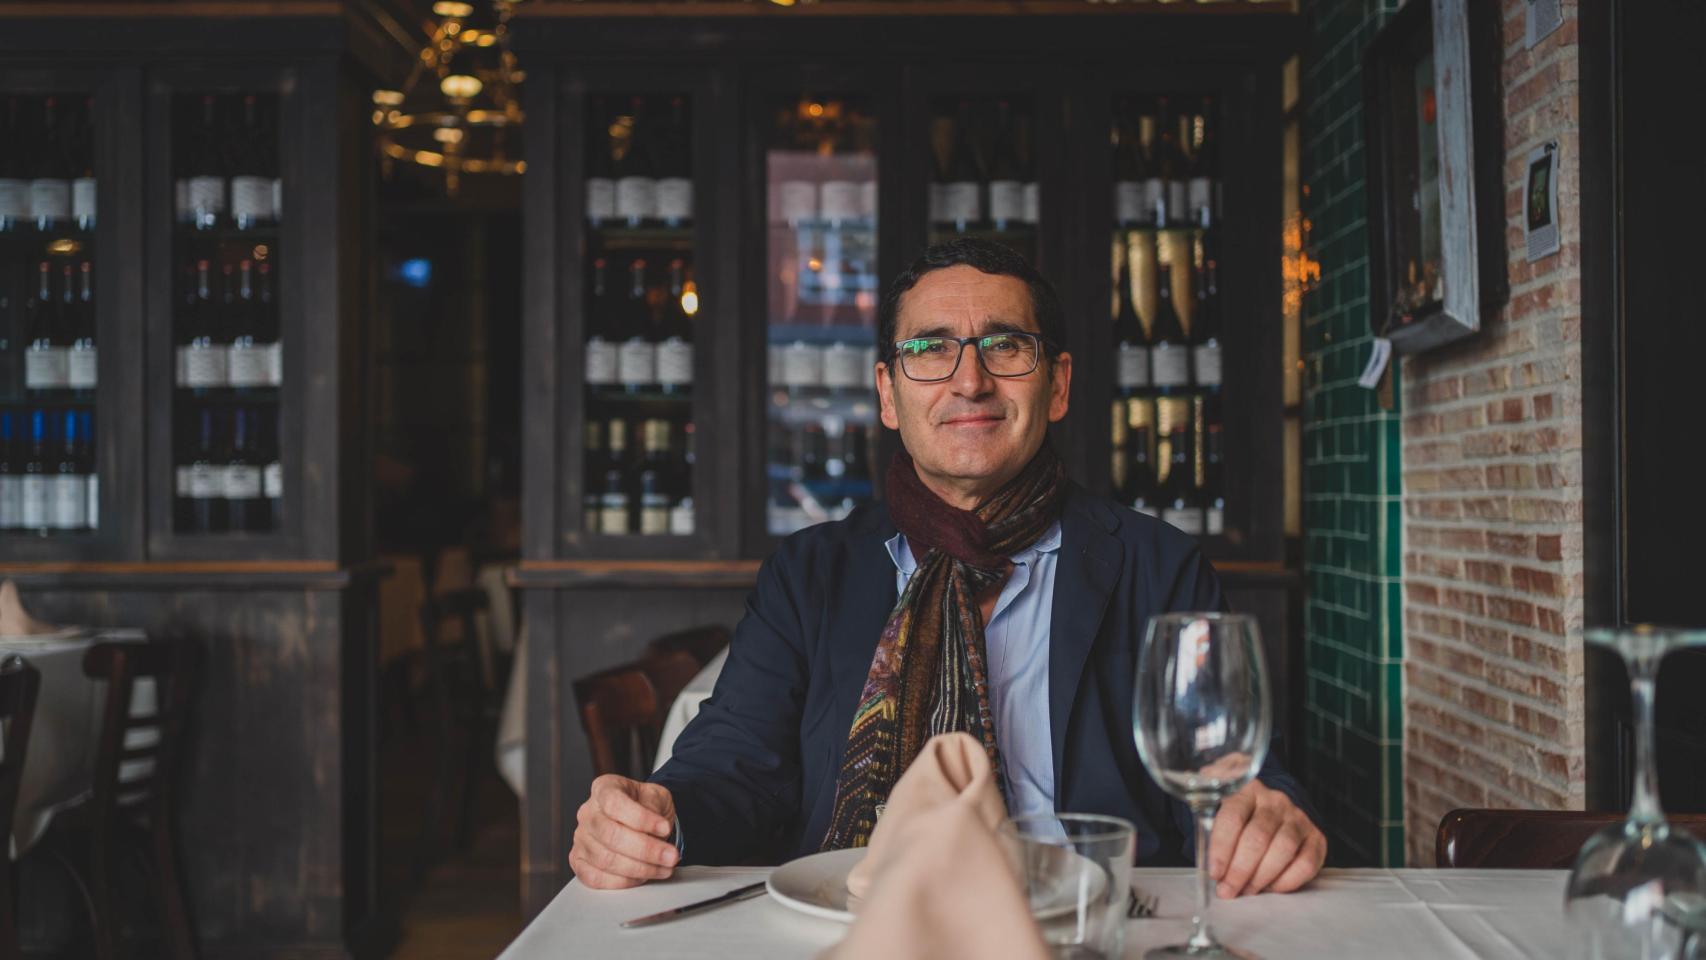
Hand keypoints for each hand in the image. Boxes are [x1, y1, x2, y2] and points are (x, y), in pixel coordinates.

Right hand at [570, 775, 679, 888]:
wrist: (642, 820)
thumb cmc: (646, 806)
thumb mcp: (657, 796)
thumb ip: (654, 807)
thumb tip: (656, 828)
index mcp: (604, 789)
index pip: (615, 803)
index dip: (641, 818)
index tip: (665, 828)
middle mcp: (587, 813)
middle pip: (611, 835)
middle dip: (646, 849)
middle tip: (671, 856)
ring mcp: (581, 838)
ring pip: (606, 859)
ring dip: (640, 868)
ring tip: (664, 868)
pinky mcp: (579, 861)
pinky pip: (595, 878)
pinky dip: (622, 882)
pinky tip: (642, 877)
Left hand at [1208, 779, 1325, 897]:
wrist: (1273, 810)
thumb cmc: (1239, 817)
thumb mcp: (1219, 809)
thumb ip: (1207, 825)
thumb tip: (1199, 853)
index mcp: (1247, 790)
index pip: (1232, 817)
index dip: (1221, 848)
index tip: (1215, 873)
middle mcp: (1275, 801)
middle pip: (1258, 837)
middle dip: (1240, 870)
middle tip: (1228, 890)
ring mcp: (1298, 817)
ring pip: (1282, 849)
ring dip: (1261, 877)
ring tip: (1247, 891)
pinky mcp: (1316, 837)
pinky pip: (1306, 863)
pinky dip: (1287, 881)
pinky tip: (1271, 888)